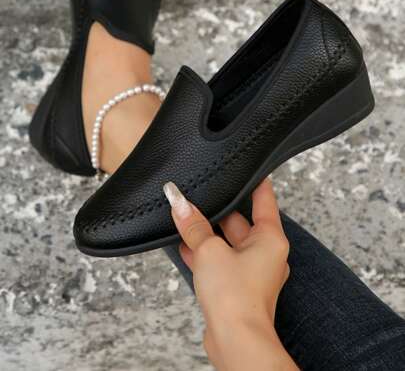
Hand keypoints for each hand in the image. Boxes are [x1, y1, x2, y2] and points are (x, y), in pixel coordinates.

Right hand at [163, 179, 297, 370]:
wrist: (235, 340)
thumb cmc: (235, 296)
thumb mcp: (209, 250)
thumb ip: (194, 225)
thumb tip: (179, 203)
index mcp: (270, 239)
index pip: (265, 200)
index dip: (256, 182)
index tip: (250, 167)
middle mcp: (265, 254)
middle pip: (240, 222)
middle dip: (218, 212)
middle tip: (200, 196)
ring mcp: (252, 272)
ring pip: (228, 244)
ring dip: (208, 234)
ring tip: (186, 219)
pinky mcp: (237, 287)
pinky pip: (221, 262)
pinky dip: (205, 255)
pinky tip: (185, 246)